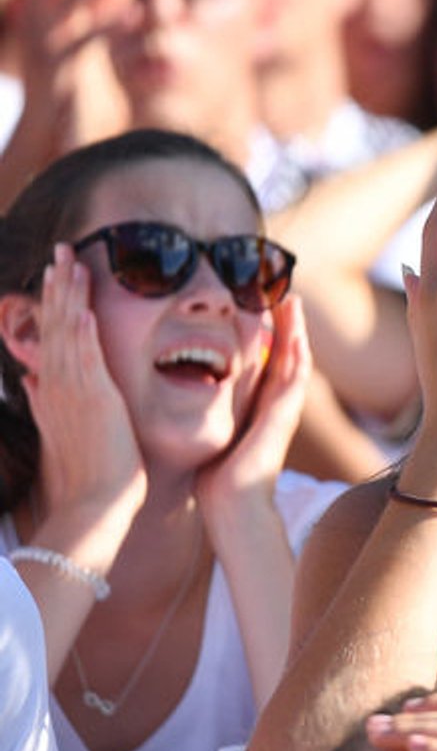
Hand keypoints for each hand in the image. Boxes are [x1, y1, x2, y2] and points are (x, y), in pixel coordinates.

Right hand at [17, 0, 135, 150]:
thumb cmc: (69, 85)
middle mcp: (40, 19)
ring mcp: (49, 41)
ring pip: (78, 0)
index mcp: (39, 8)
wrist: (45, 131)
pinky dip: (110, 24)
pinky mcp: (64, 67)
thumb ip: (102, 12)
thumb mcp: (84, 40)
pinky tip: (134, 11)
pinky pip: (90, 39)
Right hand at [24, 244, 144, 529]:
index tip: (57, 271)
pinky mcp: (94, 400)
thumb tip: (28, 378)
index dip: (53, 300)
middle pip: (54, 323)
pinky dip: (83, 332)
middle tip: (62, 249)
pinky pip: (86, 358)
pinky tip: (83, 308)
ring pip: (67, 333)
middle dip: (58, 285)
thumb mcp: (58, 427)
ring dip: (70, 296)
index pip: (50, 333)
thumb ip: (43, 400)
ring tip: (72, 262)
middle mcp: (57, 383)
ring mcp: (73, 390)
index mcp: (52, 386)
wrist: (94, 501)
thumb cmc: (86, 469)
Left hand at [194, 294, 309, 529]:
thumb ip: (210, 419)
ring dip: (296, 331)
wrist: (233, 506)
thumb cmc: (217, 481)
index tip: (263, 310)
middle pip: (287, 355)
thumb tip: (184, 406)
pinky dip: (297, 355)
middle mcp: (276, 406)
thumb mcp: (213, 438)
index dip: (270, 336)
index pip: (268, 363)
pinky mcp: (283, 418)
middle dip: (287, 325)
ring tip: (292, 301)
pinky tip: (296, 334)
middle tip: (285, 293)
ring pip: (296, 360)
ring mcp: (284, 412)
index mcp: (260, 408)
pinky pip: (294, 379)